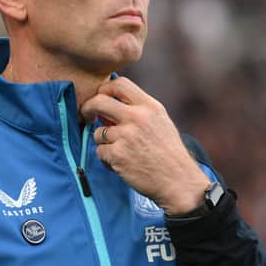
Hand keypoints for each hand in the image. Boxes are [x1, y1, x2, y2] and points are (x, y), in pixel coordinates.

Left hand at [81, 77, 209, 214]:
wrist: (178, 181)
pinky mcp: (118, 155)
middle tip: (86, 115)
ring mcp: (126, 136)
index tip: (101, 97)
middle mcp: (138, 118)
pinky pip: (100, 151)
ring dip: (103, 142)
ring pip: (97, 132)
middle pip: (99, 101)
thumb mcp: (160, 122)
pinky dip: (107, 159)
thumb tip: (107, 107)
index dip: (105, 88)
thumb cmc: (169, 153)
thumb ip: (137, 111)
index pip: (120, 84)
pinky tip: (122, 164)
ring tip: (120, 151)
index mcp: (150, 107)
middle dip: (88, 108)